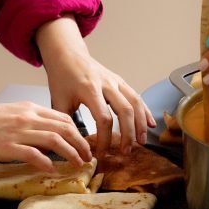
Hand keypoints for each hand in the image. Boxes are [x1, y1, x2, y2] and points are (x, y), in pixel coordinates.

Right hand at [0, 102, 91, 170]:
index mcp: (29, 109)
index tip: (84, 144)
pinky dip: (47, 163)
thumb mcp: (11, 114)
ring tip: (78, 164)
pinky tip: (53, 170)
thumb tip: (46, 139)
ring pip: (56, 140)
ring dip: (71, 153)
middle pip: (65, 128)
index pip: (63, 118)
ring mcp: (19, 132)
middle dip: (81, 144)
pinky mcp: (9, 146)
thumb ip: (30, 123)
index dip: (79, 132)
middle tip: (88, 157)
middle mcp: (28, 118)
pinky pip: (35, 155)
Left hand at [36, 18, 154, 155]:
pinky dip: (145, 111)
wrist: (67, 54)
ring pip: (135, 103)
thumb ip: (66, 123)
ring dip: (140, 124)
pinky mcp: (120, 81)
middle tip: (126, 151)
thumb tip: (71, 146)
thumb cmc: (62, 77)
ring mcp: (115, 81)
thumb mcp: (58, 100)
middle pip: (124, 111)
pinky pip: (136, 96)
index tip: (101, 153)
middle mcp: (106, 84)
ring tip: (141, 141)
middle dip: (128, 134)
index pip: (103, 118)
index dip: (104, 138)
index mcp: (89, 90)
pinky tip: (150, 124)